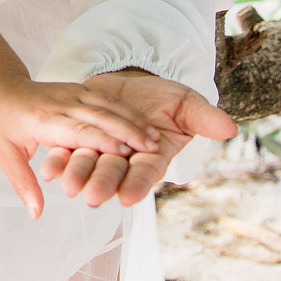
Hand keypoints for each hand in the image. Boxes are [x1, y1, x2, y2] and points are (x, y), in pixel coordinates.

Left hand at [0, 79, 160, 218]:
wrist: (0, 87)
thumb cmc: (1, 124)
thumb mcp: (5, 156)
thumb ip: (23, 184)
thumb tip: (36, 215)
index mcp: (43, 120)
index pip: (78, 130)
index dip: (103, 140)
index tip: (127, 154)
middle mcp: (61, 104)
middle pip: (99, 115)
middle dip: (127, 130)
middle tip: (153, 147)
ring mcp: (71, 92)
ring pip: (106, 104)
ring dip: (132, 119)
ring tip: (155, 138)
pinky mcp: (78, 88)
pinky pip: (106, 98)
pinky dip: (127, 110)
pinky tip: (144, 122)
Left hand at [39, 70, 236, 207]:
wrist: (132, 82)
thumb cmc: (162, 99)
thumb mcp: (186, 105)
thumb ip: (204, 118)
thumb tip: (231, 128)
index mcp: (152, 155)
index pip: (146, 173)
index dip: (137, 184)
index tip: (128, 197)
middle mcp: (125, 157)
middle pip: (113, 173)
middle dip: (103, 183)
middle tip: (92, 196)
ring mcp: (100, 147)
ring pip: (88, 164)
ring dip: (78, 175)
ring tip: (68, 186)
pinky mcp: (78, 134)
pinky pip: (67, 150)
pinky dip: (59, 160)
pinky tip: (48, 168)